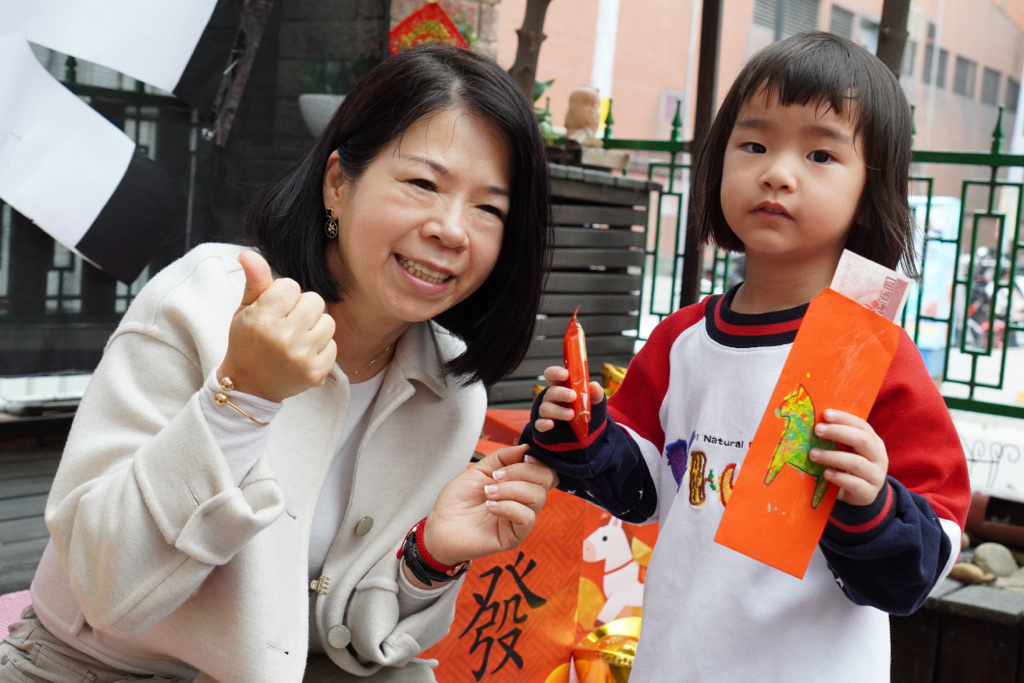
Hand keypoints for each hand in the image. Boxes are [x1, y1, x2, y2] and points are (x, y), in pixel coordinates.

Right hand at [216, 251, 336, 401]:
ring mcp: (302, 356)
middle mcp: (284, 337)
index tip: (275, 309)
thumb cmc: (247, 343)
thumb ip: (254, 281)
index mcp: (263, 318)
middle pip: (315, 300)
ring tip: (298, 337)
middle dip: (303, 308)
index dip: (284, 295)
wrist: (249, 386)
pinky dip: (321, 347)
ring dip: (315, 326)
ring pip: (328, 321)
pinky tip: (304, 353)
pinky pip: (333, 345)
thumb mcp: (245, 310)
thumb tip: (248, 252)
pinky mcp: (315, 372)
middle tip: (288, 323)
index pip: (291, 286)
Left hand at [419, 445, 557, 568]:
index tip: (522, 456)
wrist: (441, 524)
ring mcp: (520, 518)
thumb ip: (503, 457)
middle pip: (546, 479)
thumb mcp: (479, 469)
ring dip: (511, 489)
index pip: (545, 470)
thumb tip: (526, 447)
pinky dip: (509, 507)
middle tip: (496, 476)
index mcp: (519, 483)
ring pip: (537, 497)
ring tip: (488, 492)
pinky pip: (526, 518)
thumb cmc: (458, 499)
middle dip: (522, 471)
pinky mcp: (514, 536)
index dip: (538, 460)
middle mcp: (524, 500)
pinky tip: (490, 507)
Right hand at [532, 365, 605, 433]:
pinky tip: (551, 424)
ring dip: (558, 411)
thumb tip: (594, 385)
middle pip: (551, 392)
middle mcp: (551, 397)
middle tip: (573, 396)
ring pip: (546, 408)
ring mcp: (546, 411)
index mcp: (560, 386)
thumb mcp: (594, 398)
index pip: (551, 375)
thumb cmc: (584, 407)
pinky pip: (539, 424)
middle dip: (561, 393)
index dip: (556, 372)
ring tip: (571, 414)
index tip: (566, 374)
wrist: (584, 428)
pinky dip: (544, 424)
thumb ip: (595, 391)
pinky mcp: (544, 424)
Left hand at [809, 409, 888, 505]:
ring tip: (813, 454)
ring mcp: (876, 476)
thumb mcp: (848, 451)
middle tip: (817, 430)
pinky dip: (839, 477)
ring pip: (857, 463)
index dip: (844, 418)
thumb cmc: (850, 468)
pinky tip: (825, 473)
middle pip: (862, 440)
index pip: (862, 426)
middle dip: (838, 432)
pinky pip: (855, 484)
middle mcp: (878, 457)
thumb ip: (838, 439)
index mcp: (874, 442)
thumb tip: (814, 422)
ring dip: (832, 457)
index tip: (825, 414)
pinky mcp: (869, 493)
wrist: (863, 495)